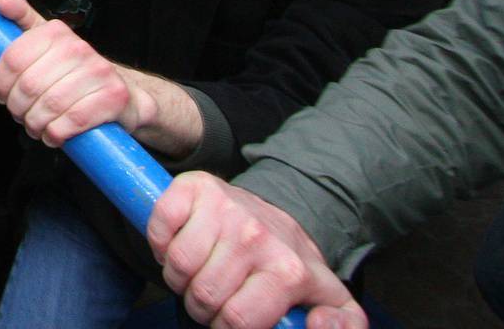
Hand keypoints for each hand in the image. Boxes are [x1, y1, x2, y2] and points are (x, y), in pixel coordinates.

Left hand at [0, 0, 138, 146]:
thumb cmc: (76, 72)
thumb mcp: (49, 42)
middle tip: (21, 116)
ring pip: (49, 105)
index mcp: (56, 32)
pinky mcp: (113, 96)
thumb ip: (22, 20)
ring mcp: (99, 71)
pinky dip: (56, 133)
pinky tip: (55, 134)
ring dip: (36, 124)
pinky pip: (72, 120)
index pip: (13, 59)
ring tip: (37, 126)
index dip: (1, 84)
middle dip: (18, 108)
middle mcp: (78, 47)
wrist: (123, 94)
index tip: (3, 95)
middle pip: (28, 86)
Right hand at [148, 174, 364, 328]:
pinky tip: (179, 246)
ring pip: (178, 265)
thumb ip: (343, 324)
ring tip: (196, 273)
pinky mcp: (195, 188)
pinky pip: (160, 226)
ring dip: (179, 277)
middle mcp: (256, 237)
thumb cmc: (290, 263)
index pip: (237, 320)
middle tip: (211, 297)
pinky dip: (160, 244)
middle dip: (200, 306)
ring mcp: (224, 209)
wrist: (276, 213)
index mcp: (287, 270)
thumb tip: (318, 325)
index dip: (224, 327)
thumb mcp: (329, 298)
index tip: (229, 320)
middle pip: (203, 295)